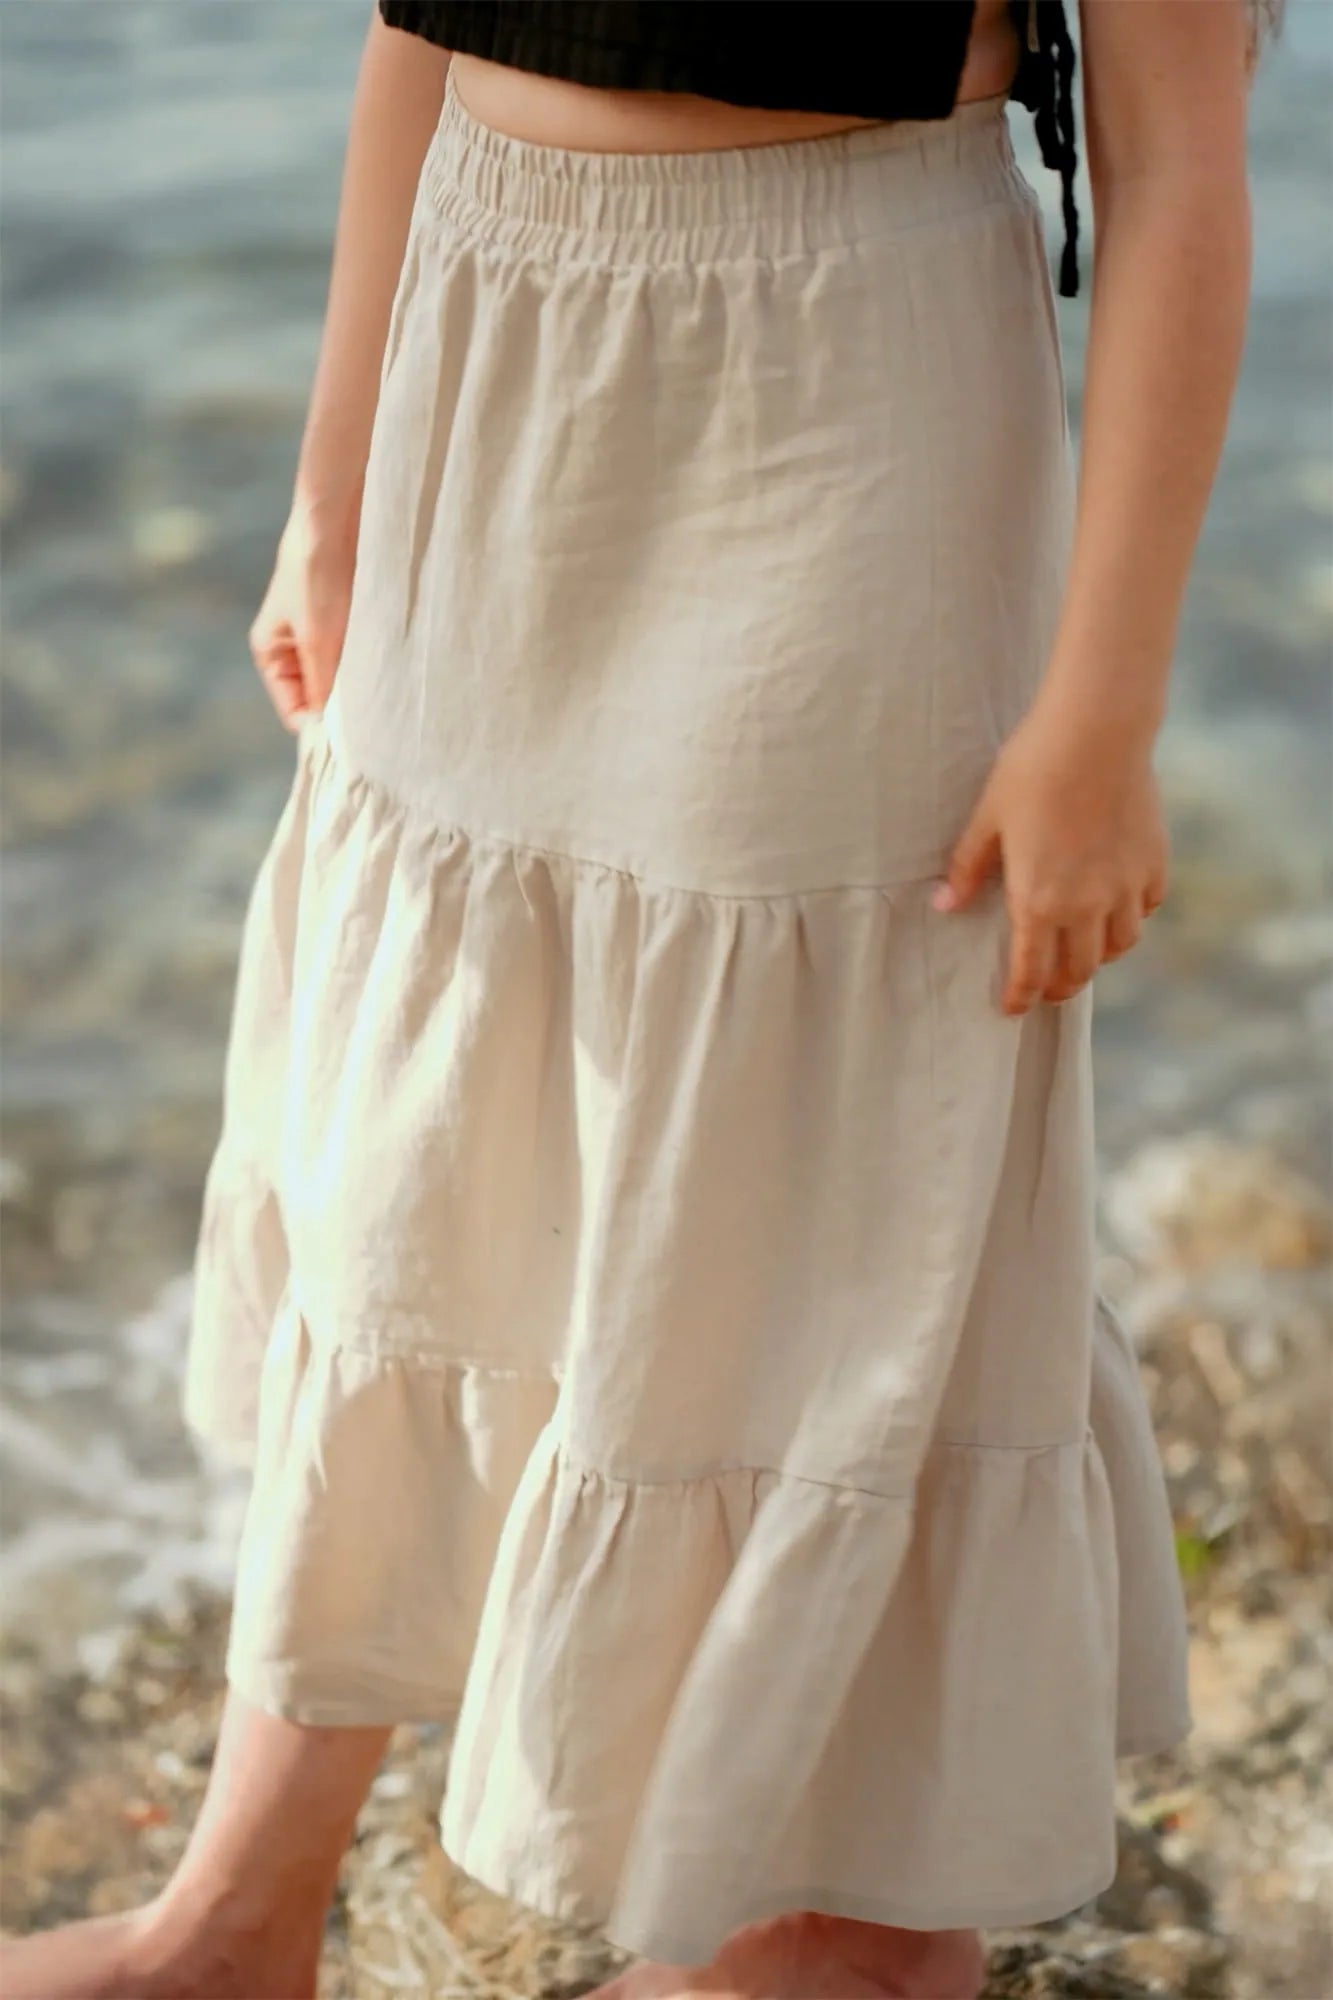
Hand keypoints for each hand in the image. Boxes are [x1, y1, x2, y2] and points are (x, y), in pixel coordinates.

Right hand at [248, 493, 359, 730]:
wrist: (337, 519)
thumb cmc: (316, 575)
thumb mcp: (317, 639)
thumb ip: (322, 685)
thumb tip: (328, 731)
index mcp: (270, 652)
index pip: (294, 710)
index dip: (318, 727)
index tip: (349, 741)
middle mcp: (293, 648)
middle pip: (318, 697)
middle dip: (340, 708)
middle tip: (370, 722)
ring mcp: (321, 635)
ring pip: (341, 680)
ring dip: (358, 688)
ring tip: (379, 694)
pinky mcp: (348, 622)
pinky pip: (358, 659)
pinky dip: (369, 668)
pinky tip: (386, 672)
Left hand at [933, 702, 1168, 1015]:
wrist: (1096, 731)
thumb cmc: (1033, 770)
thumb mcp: (988, 819)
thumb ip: (968, 868)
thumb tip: (944, 905)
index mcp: (1038, 901)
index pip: (1030, 971)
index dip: (1021, 996)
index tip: (1013, 1009)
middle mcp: (1086, 906)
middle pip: (1079, 971)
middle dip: (1060, 987)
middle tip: (1048, 990)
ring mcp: (1125, 887)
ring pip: (1119, 947)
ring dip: (1098, 957)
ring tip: (1084, 952)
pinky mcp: (1153, 863)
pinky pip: (1146, 908)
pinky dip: (1131, 917)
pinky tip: (1119, 908)